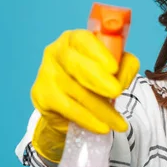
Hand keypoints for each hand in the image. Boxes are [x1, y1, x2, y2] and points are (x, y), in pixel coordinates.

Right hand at [30, 29, 139, 161]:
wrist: (67, 108)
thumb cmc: (93, 79)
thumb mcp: (114, 68)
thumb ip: (125, 66)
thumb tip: (123, 77)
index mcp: (74, 39)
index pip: (83, 40)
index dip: (98, 52)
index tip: (113, 67)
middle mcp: (55, 52)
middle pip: (76, 64)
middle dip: (98, 79)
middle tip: (117, 92)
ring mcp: (46, 74)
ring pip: (77, 91)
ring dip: (102, 109)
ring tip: (120, 123)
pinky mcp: (41, 96)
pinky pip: (68, 109)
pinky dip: (88, 119)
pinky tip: (103, 127)